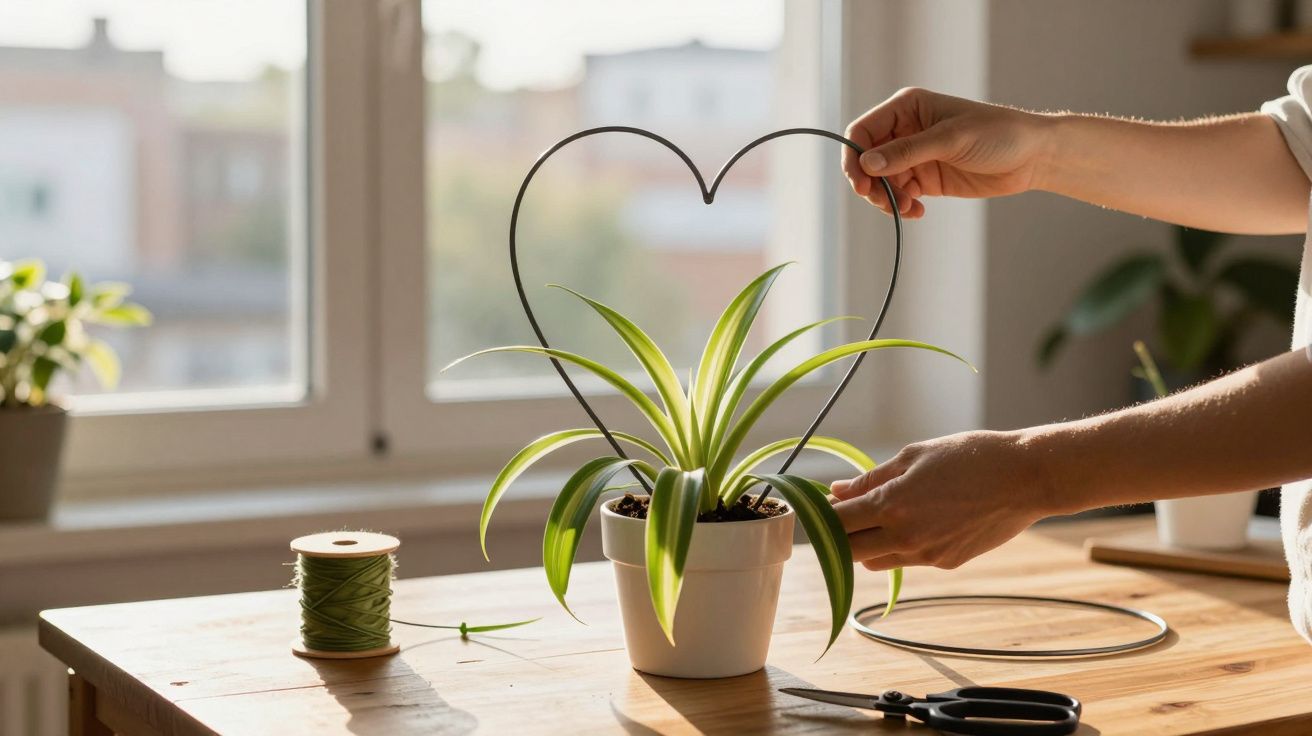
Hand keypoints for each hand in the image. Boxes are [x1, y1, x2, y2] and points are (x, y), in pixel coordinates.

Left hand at [831, 431, 1053, 570]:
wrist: (1026, 478)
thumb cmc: (971, 456)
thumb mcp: (915, 456)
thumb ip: (872, 478)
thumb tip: (837, 491)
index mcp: (893, 505)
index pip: (837, 522)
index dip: (821, 516)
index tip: (816, 507)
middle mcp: (906, 536)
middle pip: (848, 550)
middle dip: (838, 535)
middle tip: (841, 515)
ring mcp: (927, 554)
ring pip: (875, 561)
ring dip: (866, 543)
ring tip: (877, 517)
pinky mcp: (946, 563)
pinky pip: (907, 560)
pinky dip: (898, 546)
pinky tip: (914, 522)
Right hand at [842, 87, 1054, 217]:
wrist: (1032, 157)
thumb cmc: (997, 134)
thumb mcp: (951, 140)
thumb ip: (907, 151)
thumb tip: (867, 164)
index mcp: (907, 108)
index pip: (862, 131)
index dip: (855, 158)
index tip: (861, 184)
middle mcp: (905, 130)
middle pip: (866, 160)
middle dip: (871, 184)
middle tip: (886, 203)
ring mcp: (914, 156)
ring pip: (880, 181)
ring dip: (887, 199)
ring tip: (908, 208)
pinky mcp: (925, 178)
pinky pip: (899, 195)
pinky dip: (901, 207)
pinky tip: (917, 212)